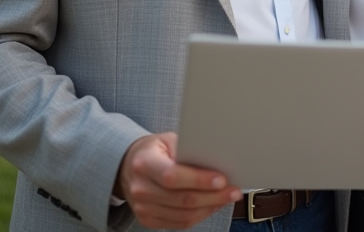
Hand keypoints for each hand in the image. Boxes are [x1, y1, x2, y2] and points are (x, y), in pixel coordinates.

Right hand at [114, 132, 241, 228]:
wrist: (130, 166)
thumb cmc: (155, 150)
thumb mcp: (168, 140)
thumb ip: (188, 149)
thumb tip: (217, 159)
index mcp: (144, 163)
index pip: (173, 176)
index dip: (199, 180)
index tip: (222, 179)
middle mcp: (140, 188)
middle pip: (182, 199)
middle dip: (213, 196)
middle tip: (233, 190)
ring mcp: (142, 207)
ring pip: (183, 215)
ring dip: (210, 208)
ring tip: (227, 198)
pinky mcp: (148, 220)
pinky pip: (179, 223)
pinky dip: (200, 215)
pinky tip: (212, 205)